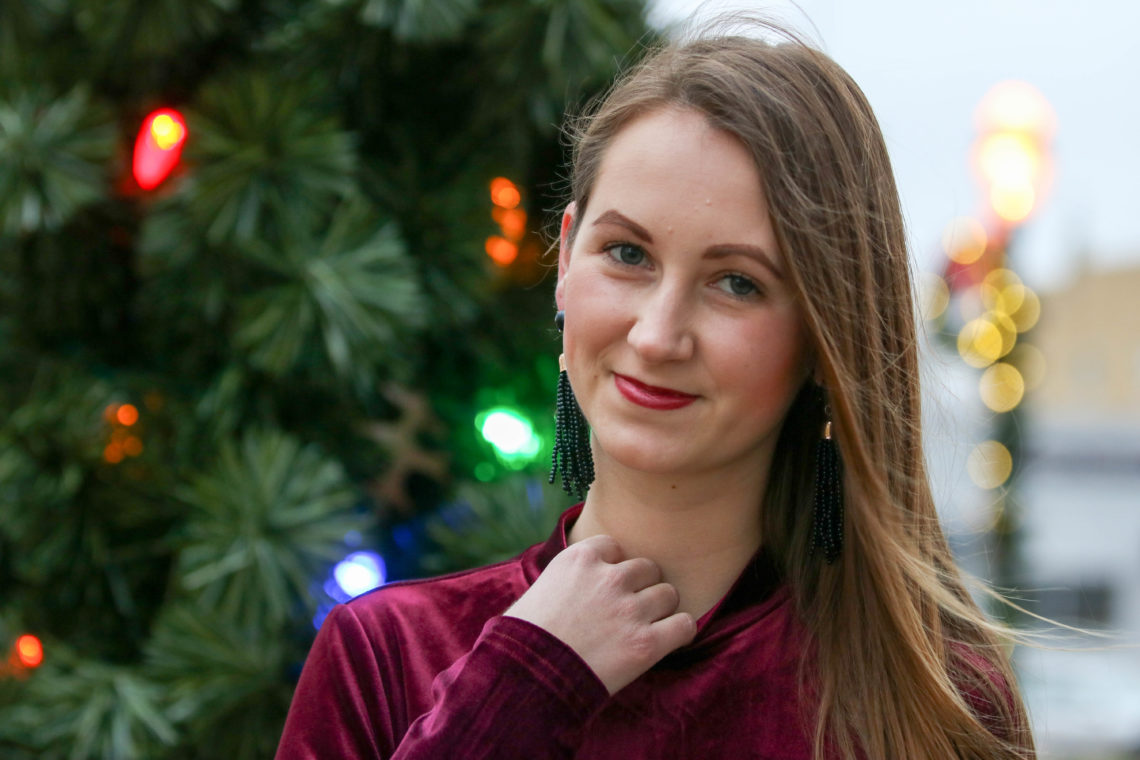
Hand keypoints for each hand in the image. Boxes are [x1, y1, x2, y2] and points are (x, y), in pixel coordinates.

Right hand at [504, 534, 695, 694]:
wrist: (526, 678)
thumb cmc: (522, 640)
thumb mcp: (539, 591)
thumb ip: (567, 579)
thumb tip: (577, 586)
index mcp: (580, 559)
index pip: (615, 547)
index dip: (613, 568)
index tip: (607, 587)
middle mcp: (609, 577)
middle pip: (648, 569)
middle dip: (641, 588)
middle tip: (628, 612)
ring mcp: (630, 608)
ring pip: (669, 594)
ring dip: (660, 610)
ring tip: (645, 629)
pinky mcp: (646, 642)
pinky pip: (685, 625)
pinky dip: (680, 633)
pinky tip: (667, 642)